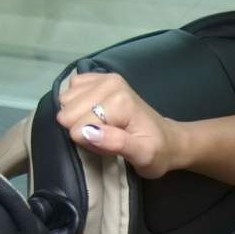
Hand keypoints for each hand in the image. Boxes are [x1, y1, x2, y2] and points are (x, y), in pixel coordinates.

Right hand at [56, 72, 179, 176]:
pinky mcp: (98, 78)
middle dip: (81, 129)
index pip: (77, 128)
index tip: (110, 144)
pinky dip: (76, 104)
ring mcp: (104, 78)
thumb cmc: (156, 152)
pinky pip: (70, 90)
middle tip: (105, 136)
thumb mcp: (143, 156)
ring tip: (102, 125)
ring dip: (78, 118)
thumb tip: (86, 132)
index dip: (88, 142)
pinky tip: (93, 112)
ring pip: (65, 101)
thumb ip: (116, 143)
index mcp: (119, 101)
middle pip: (67, 113)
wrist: (168, 140)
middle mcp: (110, 83)